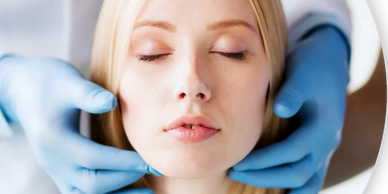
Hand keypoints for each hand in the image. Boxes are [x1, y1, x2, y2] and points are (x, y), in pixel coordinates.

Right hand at [0, 56, 159, 193]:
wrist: (24, 89)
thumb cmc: (49, 82)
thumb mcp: (68, 81)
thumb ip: (89, 94)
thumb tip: (112, 102)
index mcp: (54, 139)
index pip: (93, 158)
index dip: (123, 162)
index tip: (149, 160)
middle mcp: (53, 161)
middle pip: (91, 183)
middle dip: (125, 178)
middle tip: (154, 169)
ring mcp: (56, 169)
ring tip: (146, 192)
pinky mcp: (61, 170)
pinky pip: (83, 191)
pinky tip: (126, 189)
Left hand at [229, 26, 348, 193]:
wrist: (329, 61)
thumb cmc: (312, 66)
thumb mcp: (302, 74)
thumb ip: (293, 92)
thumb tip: (281, 110)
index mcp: (324, 126)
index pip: (292, 151)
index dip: (264, 160)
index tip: (239, 162)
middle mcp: (327, 142)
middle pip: (298, 173)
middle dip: (264, 176)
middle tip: (235, 172)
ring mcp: (325, 147)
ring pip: (306, 181)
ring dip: (279, 186)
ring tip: (249, 183)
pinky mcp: (318, 147)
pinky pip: (309, 176)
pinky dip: (292, 186)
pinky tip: (272, 188)